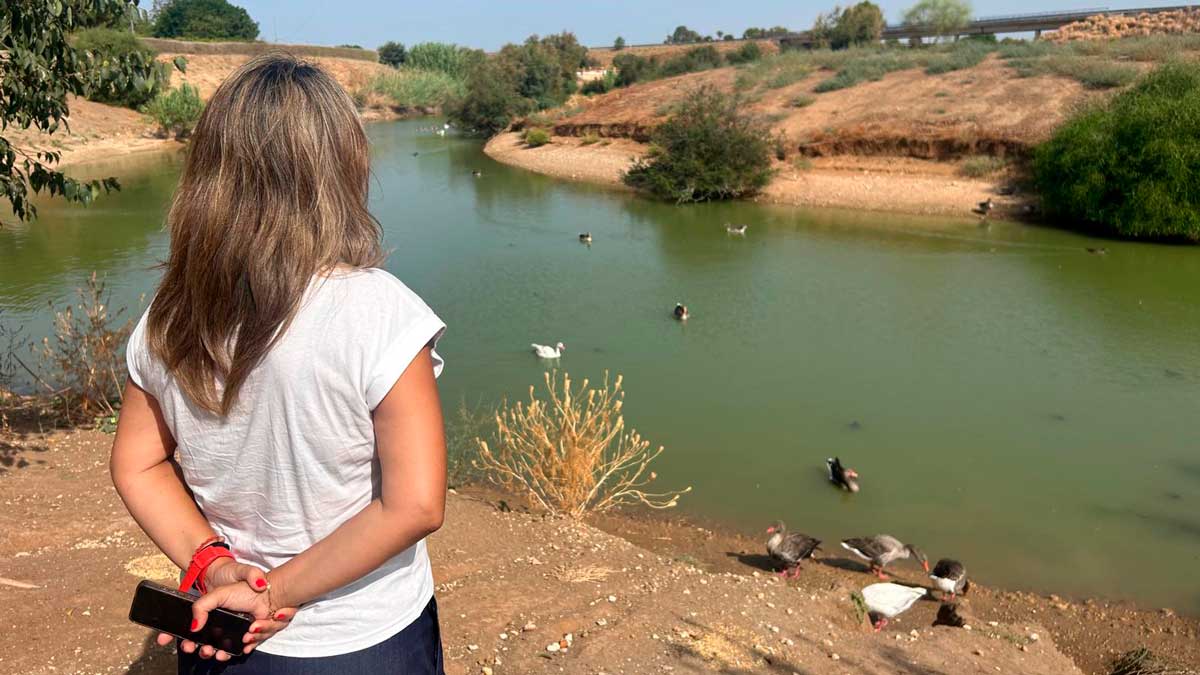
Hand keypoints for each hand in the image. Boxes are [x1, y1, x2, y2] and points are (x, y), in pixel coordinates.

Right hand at [154, 559, 296, 659]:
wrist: (268, 592)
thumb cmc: (242, 591)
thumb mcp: (217, 595)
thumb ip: (201, 607)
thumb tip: (193, 627)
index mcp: (211, 620)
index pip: (194, 636)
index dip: (188, 643)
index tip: (187, 646)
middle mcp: (222, 630)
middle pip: (209, 649)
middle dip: (206, 652)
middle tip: (208, 650)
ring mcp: (236, 635)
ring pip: (227, 651)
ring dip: (226, 650)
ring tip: (234, 642)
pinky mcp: (252, 637)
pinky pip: (247, 648)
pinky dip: (249, 644)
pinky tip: (249, 637)